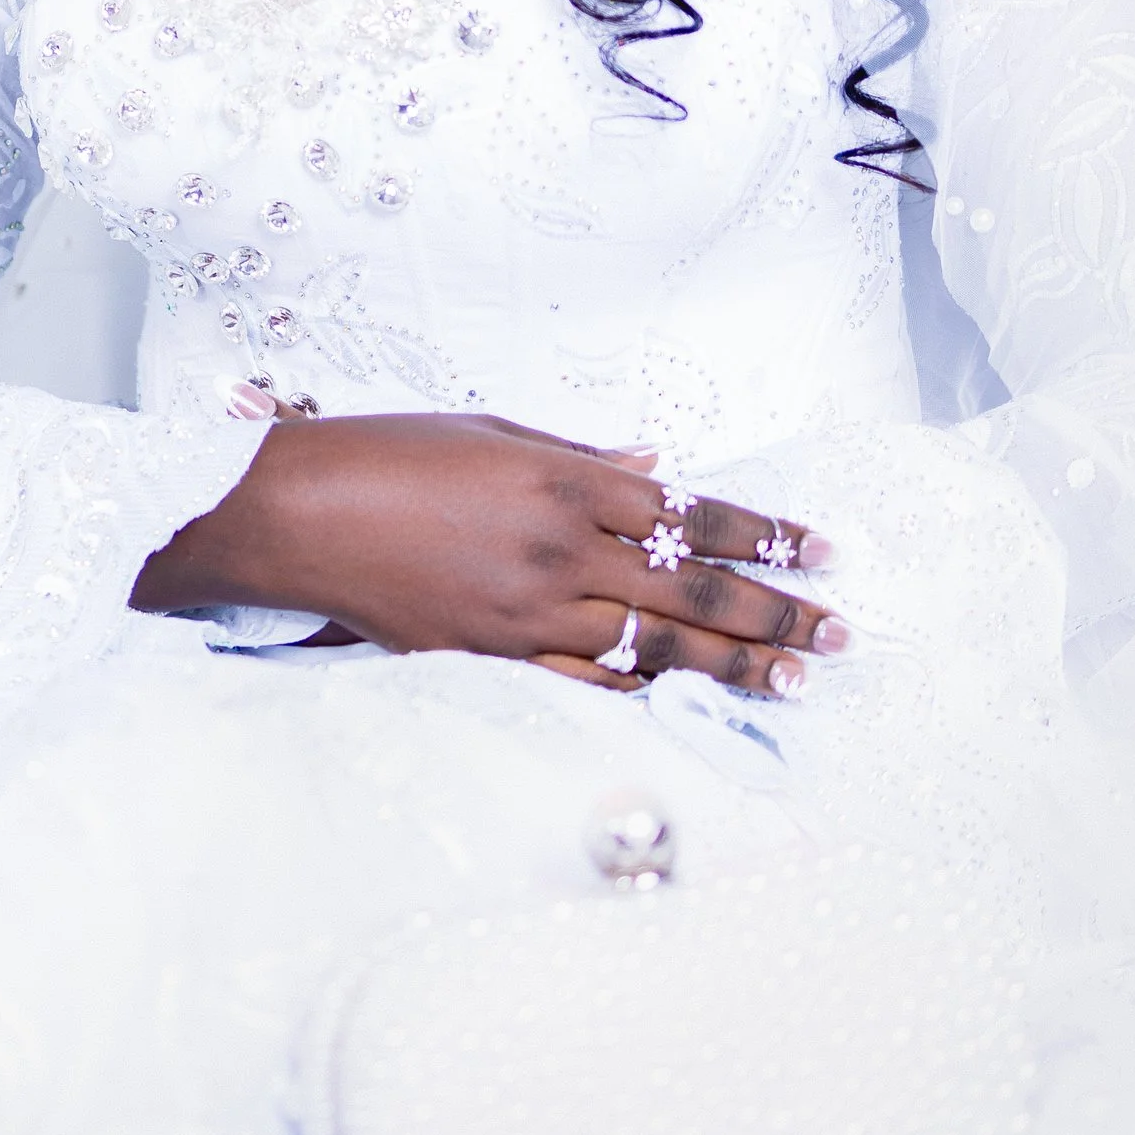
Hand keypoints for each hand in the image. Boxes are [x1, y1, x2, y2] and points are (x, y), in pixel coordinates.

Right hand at [133, 410, 841, 696]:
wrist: (291, 514)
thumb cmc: (384, 453)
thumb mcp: (492, 431)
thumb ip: (585, 458)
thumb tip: (663, 469)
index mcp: (564, 482)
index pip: (696, 515)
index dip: (769, 535)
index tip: (827, 551)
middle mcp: (558, 551)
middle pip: (693, 592)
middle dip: (777, 613)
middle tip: (842, 634)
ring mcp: (525, 613)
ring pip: (654, 648)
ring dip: (733, 666)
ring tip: (795, 680)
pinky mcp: (490, 656)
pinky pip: (586, 682)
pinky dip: (645, 693)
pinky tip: (693, 703)